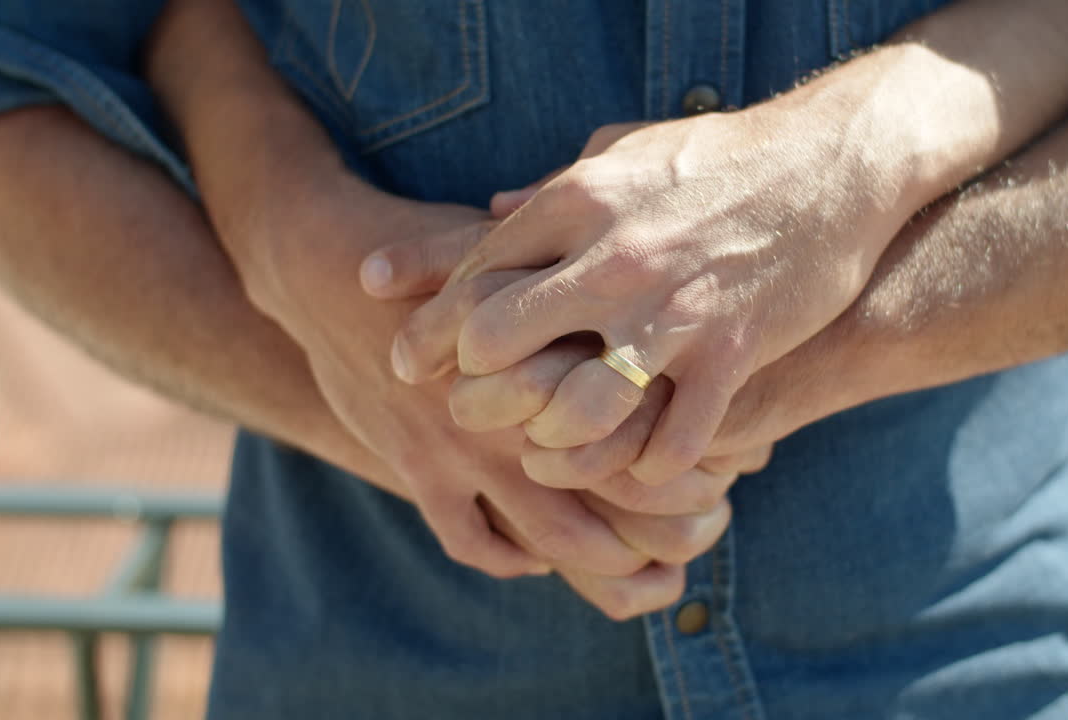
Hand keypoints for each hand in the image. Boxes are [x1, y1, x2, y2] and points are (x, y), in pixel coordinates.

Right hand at [237, 168, 705, 580]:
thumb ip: (601, 278)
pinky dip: (514, 559)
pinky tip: (541, 561)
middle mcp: (523, 408)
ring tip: (652, 577)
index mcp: (563, 352)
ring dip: (611, 568)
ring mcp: (468, 448)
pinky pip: (473, 540)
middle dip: (672, 531)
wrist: (330, 266)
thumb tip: (690, 299)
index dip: (703, 461)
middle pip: (619, 496)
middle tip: (706, 536)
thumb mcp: (533, 249)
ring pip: (557, 537)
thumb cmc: (448, 249)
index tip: (737, 474)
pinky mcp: (418, 470)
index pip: (654, 428)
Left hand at [375, 80, 924, 487]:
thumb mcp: (627, 151)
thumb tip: (493, 211)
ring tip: (545, 453)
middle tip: (467, 415)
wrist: (835, 164)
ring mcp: (673, 314)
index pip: (473, 274)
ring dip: (554, 445)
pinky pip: (671, 443)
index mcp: (580, 201)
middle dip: (470, 391)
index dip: (429, 327)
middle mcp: (613, 260)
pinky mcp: (731, 355)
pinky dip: (649, 468)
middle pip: (499, 343)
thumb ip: (555, 187)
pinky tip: (640, 466)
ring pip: (577, 411)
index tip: (408, 361)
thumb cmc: (723, 157)